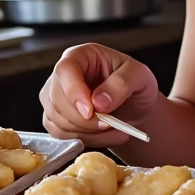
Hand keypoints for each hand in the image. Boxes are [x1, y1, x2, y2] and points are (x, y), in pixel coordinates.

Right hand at [39, 44, 159, 146]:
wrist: (135, 105)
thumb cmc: (136, 84)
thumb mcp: (139, 75)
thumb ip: (122, 83)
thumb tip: (99, 102)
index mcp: (81, 55)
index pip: (65, 69)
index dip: (74, 91)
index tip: (91, 111)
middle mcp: (63, 75)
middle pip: (58, 99)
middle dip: (84, 119)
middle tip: (110, 124)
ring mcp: (54, 97)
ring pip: (58, 121)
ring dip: (87, 132)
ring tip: (115, 129)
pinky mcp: (54, 118)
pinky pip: (61, 135)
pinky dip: (85, 139)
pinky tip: (105, 135)